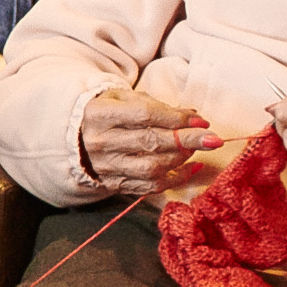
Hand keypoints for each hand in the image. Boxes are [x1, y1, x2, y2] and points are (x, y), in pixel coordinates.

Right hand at [77, 87, 216, 190]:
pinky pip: (150, 187)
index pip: (144, 115)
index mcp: (100, 114)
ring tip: (194, 149)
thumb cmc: (107, 113)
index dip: (176, 118)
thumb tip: (194, 116)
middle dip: (187, 141)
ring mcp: (106, 166)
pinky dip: (176, 179)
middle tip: (213, 139)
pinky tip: (191, 168)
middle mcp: (100, 142)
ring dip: (180, 159)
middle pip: (150, 142)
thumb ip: (158, 106)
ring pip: (151, 167)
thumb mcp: (125, 99)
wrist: (74, 137)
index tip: (201, 120)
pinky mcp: (113, 183)